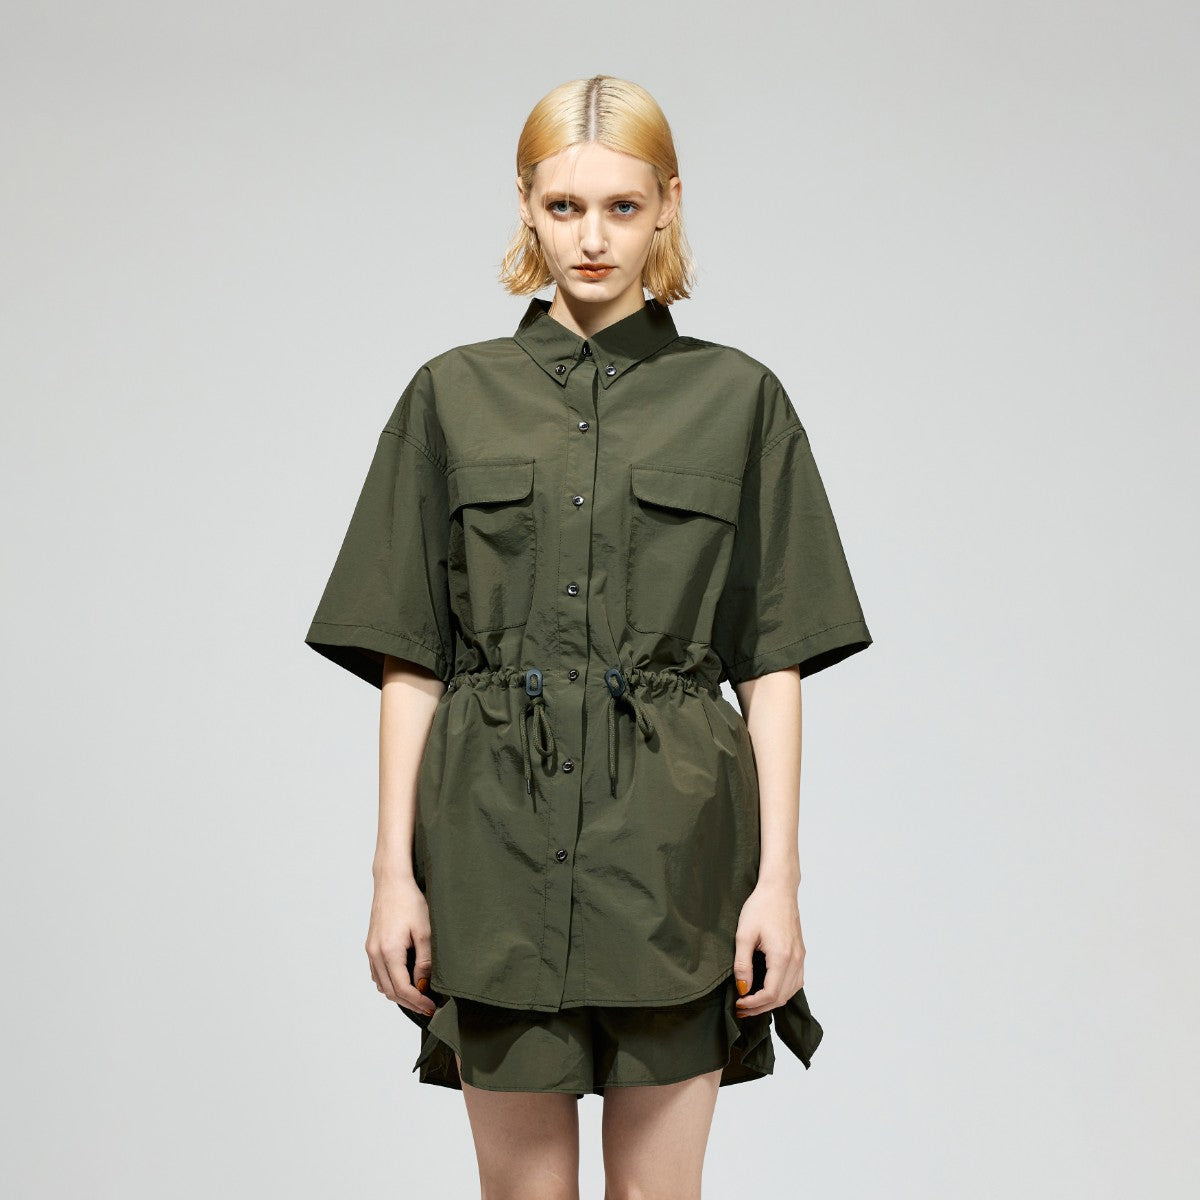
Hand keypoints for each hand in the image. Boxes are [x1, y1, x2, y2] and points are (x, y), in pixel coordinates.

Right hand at [365, 876, 436, 1017]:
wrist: (392, 882)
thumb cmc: (410, 902)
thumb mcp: (424, 931)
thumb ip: (425, 960)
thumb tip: (423, 984)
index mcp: (388, 952)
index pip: (402, 989)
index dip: (418, 1001)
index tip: (432, 1007)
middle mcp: (375, 954)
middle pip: (390, 991)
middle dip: (410, 1002)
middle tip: (428, 1007)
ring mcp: (371, 950)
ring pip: (382, 984)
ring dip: (399, 994)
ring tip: (419, 996)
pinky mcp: (371, 945)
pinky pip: (377, 973)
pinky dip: (389, 982)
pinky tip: (404, 981)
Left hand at [732, 880, 805, 1018]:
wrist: (779, 889)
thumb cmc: (760, 907)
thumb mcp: (744, 934)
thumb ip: (743, 964)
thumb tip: (743, 988)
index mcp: (782, 956)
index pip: (771, 993)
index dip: (754, 1004)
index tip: (738, 1004)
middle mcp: (796, 959)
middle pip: (781, 997)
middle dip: (760, 1007)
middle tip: (741, 1008)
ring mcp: (800, 957)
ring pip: (790, 992)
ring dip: (771, 1001)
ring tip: (751, 1002)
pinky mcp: (800, 954)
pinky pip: (795, 981)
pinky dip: (782, 992)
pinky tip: (768, 990)